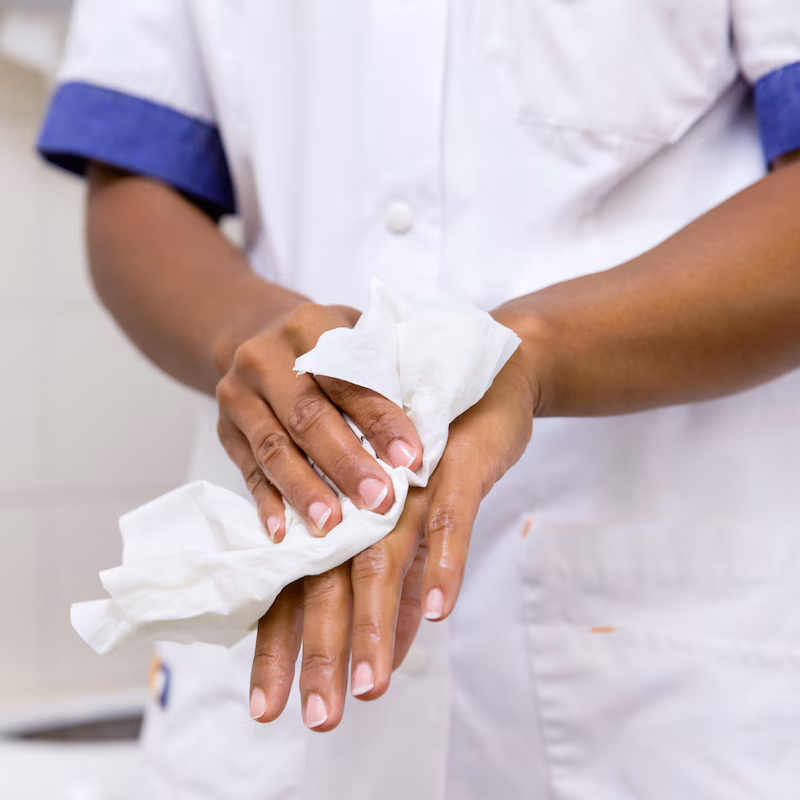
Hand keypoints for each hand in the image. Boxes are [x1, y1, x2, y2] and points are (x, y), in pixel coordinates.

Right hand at [216, 303, 422, 539]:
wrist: (254, 332)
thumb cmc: (326, 344)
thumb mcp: (356, 334)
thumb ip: (384, 368)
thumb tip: (431, 422)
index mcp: (309, 327)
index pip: (348, 377)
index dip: (380, 420)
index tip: (410, 459)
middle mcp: (265, 359)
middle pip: (307, 417)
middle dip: (345, 463)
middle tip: (378, 501)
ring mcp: (239, 396)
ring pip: (273, 448)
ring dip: (305, 490)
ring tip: (333, 524)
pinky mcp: (226, 431)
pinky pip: (248, 470)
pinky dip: (267, 502)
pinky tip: (282, 530)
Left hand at [249, 332, 537, 729]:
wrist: (487, 377)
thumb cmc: (441, 450)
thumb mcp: (414, 521)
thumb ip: (404, 580)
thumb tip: (393, 644)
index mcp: (342, 513)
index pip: (301, 586)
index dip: (283, 647)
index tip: (269, 707)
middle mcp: (363, 502)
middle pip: (331, 584)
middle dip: (323, 653)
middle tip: (318, 718)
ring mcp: (407, 483)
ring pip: (383, 559)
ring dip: (375, 623)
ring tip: (370, 684)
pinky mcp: (454, 464)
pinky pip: (447, 519)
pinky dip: (442, 564)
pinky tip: (439, 609)